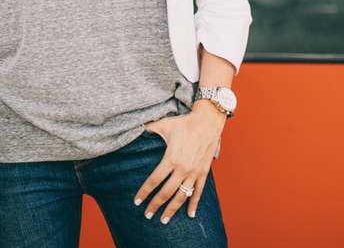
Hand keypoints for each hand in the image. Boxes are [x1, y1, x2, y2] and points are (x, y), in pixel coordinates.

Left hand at [134, 101, 225, 223]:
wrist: (207, 122)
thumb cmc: (184, 123)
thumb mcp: (164, 124)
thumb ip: (149, 128)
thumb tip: (136, 126)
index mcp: (171, 159)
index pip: (154, 180)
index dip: (144, 192)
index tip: (137, 201)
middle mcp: (183, 169)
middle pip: (166, 192)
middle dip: (155, 205)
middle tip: (147, 215)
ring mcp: (194, 172)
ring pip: (181, 196)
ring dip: (172, 209)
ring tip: (164, 220)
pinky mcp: (204, 172)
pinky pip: (198, 192)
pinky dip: (194, 204)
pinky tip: (190, 215)